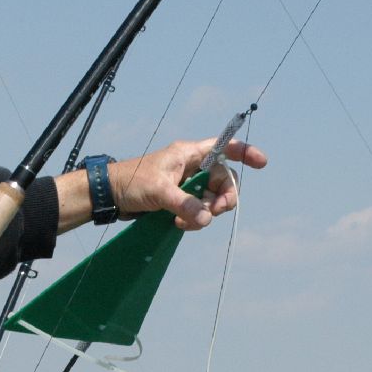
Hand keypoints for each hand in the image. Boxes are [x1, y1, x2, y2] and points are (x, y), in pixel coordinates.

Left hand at [57, 137, 267, 231]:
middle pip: (224, 181)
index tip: (261, 163)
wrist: (110, 194)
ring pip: (212, 199)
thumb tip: (205, 219)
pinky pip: (199, 210)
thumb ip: (184, 203)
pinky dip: (194, 220)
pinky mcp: (180, 199)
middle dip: (223, 198)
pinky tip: (178, 224)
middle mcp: (192, 166)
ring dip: (205, 213)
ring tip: (184, 222)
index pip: (224, 147)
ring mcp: (187, 184)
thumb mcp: (159, 191)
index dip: (245, 152)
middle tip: (213, 213)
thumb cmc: (130, 182)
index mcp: (189, 154)